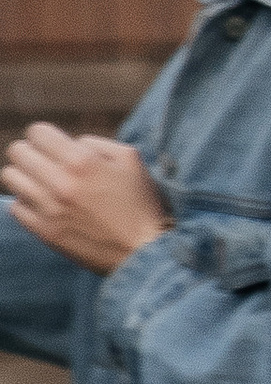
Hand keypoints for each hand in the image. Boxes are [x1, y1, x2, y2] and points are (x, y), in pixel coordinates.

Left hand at [1, 127, 171, 275]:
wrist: (144, 251)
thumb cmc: (140, 202)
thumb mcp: (130, 159)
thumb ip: (95, 143)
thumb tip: (69, 145)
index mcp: (82, 161)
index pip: (37, 132)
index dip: (45, 136)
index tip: (53, 146)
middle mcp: (60, 182)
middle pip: (17, 151)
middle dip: (31, 152)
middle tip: (45, 163)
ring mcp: (49, 209)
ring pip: (10, 177)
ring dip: (25, 177)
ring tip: (43, 184)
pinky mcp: (44, 231)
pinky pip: (16, 207)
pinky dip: (28, 203)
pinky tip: (46, 206)